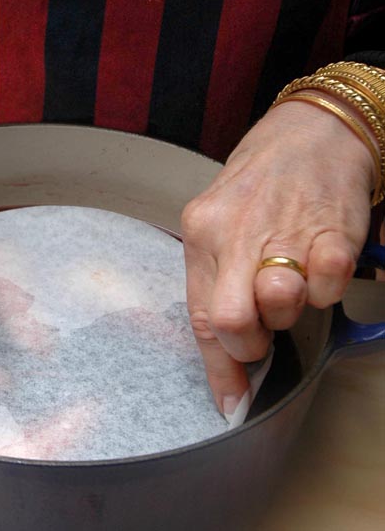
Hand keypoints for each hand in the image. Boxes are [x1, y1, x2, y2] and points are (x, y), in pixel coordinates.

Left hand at [181, 97, 373, 417]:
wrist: (310, 132)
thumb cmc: (261, 186)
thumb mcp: (222, 226)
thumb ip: (220, 282)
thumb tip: (231, 356)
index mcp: (201, 233)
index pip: (201, 315)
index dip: (217, 367)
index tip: (229, 400)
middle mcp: (232, 232)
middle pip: (228, 319)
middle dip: (249, 343)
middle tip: (263, 329)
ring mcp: (281, 229)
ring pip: (278, 304)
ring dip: (289, 311)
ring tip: (290, 285)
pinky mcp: (331, 226)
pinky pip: (327, 284)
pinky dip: (327, 288)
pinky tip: (319, 263)